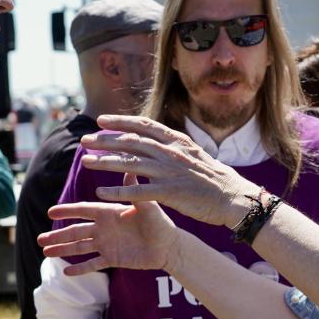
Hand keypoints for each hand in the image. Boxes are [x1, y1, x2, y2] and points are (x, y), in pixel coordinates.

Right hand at [40, 174, 181, 275]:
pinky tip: (66, 273)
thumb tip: (130, 167)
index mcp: (109, 213)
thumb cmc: (160, 222)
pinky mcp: (113, 259)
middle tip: (39, 239)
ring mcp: (107, 244)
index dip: (67, 211)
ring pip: (80, 247)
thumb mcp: (147, 206)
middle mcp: (105, 228)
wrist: (169, 246)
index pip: (84, 210)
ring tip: (45, 252)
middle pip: (76, 231)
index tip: (50, 211)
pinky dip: (81, 269)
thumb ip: (134, 190)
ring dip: (63, 250)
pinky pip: (93, 264)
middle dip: (58, 235)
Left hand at [78, 115, 259, 226]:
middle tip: (86, 140)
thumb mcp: (193, 153)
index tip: (103, 121)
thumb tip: (155, 140)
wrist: (233, 197)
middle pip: (132, 142)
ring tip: (86, 162)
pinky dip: (118, 192)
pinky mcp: (171, 193)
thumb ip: (172, 147)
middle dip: (106, 140)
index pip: (144, 126)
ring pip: (131, 164)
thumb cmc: (214, 177)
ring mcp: (170, 172)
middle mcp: (171, 153)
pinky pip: (138, 192)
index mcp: (176, 141)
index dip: (121, 122)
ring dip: (106, 162)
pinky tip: (101, 193)